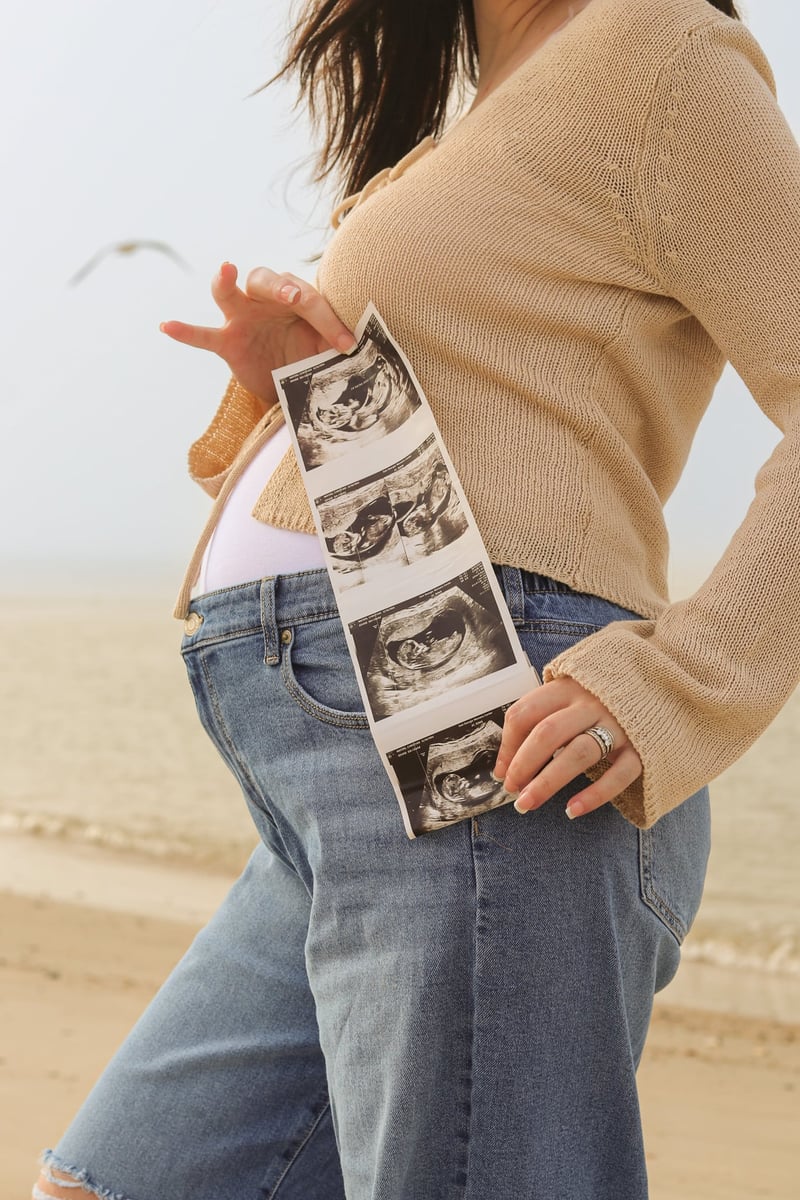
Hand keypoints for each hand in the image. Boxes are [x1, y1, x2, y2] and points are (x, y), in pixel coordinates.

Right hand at [159, 263, 356, 404]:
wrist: (290, 382)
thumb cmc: (310, 355)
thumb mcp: (327, 349)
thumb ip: (337, 342)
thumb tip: (360, 344)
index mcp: (295, 296)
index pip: (310, 300)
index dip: (330, 322)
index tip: (347, 345)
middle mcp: (265, 300)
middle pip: (267, 280)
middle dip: (282, 288)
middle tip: (295, 300)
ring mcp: (242, 319)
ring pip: (229, 293)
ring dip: (227, 281)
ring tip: (226, 270)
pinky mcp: (226, 343)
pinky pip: (202, 335)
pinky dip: (185, 331)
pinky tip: (166, 326)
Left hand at [493, 677, 641, 818]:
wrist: (662, 688)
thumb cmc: (604, 698)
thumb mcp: (572, 694)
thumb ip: (543, 717)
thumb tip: (506, 762)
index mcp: (567, 688)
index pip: (525, 713)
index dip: (508, 745)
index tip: (500, 772)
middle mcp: (591, 703)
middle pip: (548, 734)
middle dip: (522, 765)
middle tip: (511, 791)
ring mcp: (618, 724)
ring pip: (578, 753)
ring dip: (547, 782)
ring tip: (526, 804)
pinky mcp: (642, 748)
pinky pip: (618, 775)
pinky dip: (594, 795)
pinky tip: (571, 810)